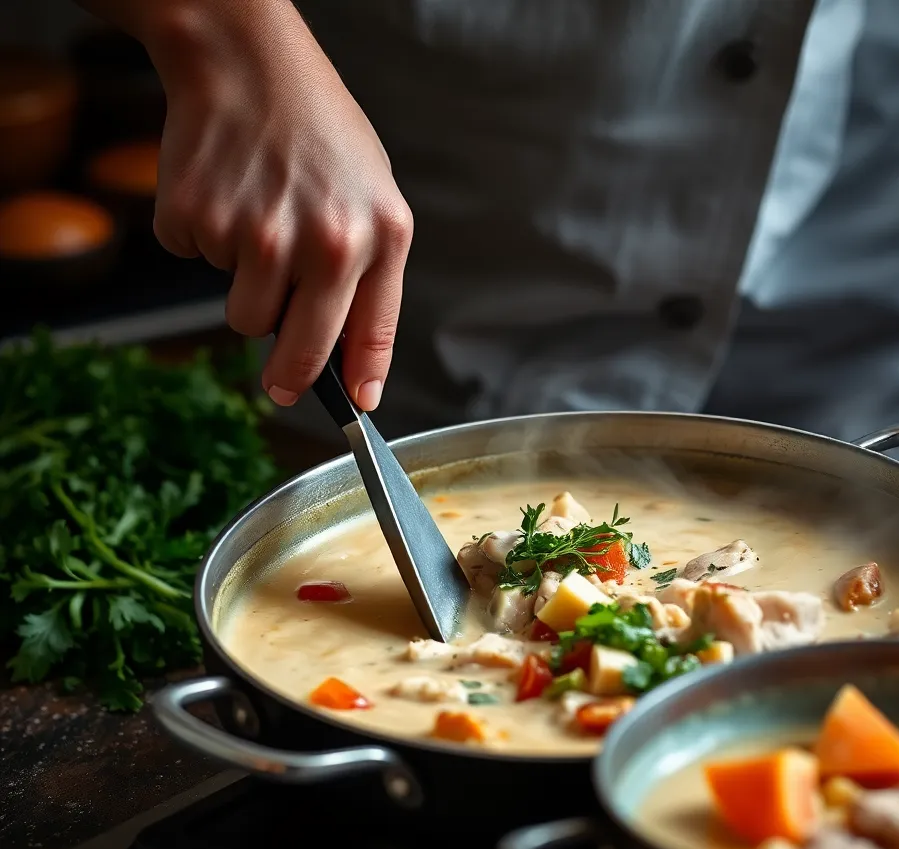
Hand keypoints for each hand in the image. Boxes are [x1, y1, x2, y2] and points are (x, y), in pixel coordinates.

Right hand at [141, 1, 412, 408]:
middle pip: (298, 354)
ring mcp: (255, 234)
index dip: (359, 382)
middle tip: (281, 381)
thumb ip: (370, 279)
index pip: (370, 335)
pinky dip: (205, 241)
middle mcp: (321, 243)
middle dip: (289, 377)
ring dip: (245, 289)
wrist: (247, 62)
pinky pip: (196, 266)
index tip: (355, 410)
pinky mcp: (197, 220)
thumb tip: (353, 366)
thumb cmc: (318, 131)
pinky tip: (225, 196)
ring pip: (242, 317)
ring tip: (258, 226)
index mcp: (377, 236)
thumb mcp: (375, 199)